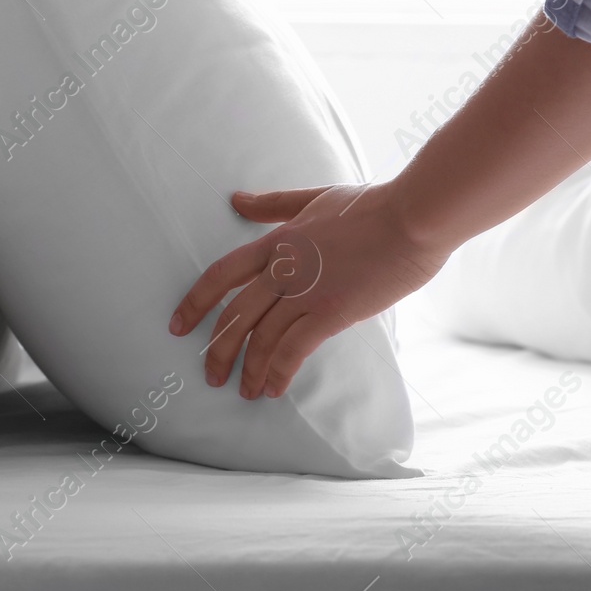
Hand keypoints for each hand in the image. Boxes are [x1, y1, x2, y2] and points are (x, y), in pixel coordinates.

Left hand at [168, 183, 447, 399]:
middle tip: (209, 374)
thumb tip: (236, 200)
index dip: (196, 302)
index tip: (178, 325)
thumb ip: (273, 205)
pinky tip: (273, 389)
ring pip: (261, 338)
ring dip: (248, 369)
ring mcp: (305, 292)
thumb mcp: (314, 198)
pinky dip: (278, 373)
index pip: (221, 275)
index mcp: (276, 242)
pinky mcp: (331, 312)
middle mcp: (282, 269)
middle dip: (217, 349)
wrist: (412, 219)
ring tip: (243, 391)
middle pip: (234, 315)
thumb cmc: (371, 207)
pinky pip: (293, 350)